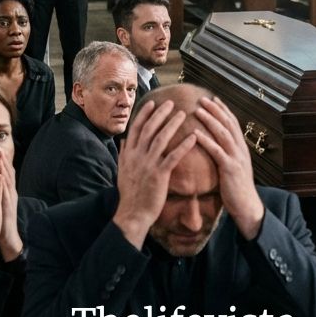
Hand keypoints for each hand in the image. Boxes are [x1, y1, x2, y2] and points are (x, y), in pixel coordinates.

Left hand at [0, 152, 22, 260]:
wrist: (7, 235)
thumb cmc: (0, 220)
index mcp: (6, 193)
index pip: (3, 175)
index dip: (1, 164)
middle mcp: (10, 194)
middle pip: (7, 175)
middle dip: (3, 163)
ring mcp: (9, 200)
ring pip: (7, 182)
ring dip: (3, 170)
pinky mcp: (6, 206)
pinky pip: (4, 193)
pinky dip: (2, 184)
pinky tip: (0, 176)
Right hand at [114, 99, 197, 246]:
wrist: (132, 214)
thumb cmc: (130, 194)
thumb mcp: (122, 171)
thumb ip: (124, 154)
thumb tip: (124, 140)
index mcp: (129, 154)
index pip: (136, 128)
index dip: (144, 114)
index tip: (152, 102)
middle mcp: (137, 156)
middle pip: (149, 129)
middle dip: (160, 114)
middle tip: (171, 102)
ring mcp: (148, 165)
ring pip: (161, 139)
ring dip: (173, 124)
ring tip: (183, 113)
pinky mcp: (159, 175)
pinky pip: (173, 157)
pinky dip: (183, 146)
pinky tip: (193, 137)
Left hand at [194, 97, 263, 238]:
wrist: (247, 206)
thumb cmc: (236, 188)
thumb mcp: (233, 166)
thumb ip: (227, 154)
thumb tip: (217, 144)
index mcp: (241, 148)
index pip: (233, 123)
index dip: (223, 109)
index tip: (213, 98)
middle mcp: (241, 149)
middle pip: (228, 123)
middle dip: (216, 109)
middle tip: (202, 98)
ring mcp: (236, 158)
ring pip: (223, 133)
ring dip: (210, 120)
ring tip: (198, 109)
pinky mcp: (230, 168)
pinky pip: (217, 151)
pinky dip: (206, 140)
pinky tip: (195, 133)